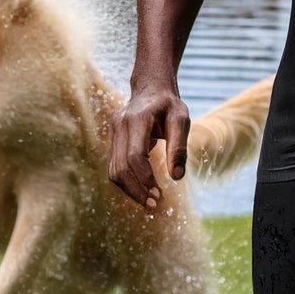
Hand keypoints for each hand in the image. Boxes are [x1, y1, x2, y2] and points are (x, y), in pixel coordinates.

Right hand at [108, 83, 189, 209]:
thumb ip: (178, 147)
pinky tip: (142, 189)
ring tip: (149, 200)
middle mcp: (121, 126)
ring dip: (130, 190)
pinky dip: (127, 182)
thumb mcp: (181, 119)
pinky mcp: (113, 141)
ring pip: (114, 171)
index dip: (145, 179)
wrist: (151, 89)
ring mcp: (114, 133)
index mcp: (138, 119)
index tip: (160, 194)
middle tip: (154, 204)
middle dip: (136, 190)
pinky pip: (115, 167)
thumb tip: (177, 177)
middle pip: (120, 168)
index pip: (135, 156)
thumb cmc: (169, 105)